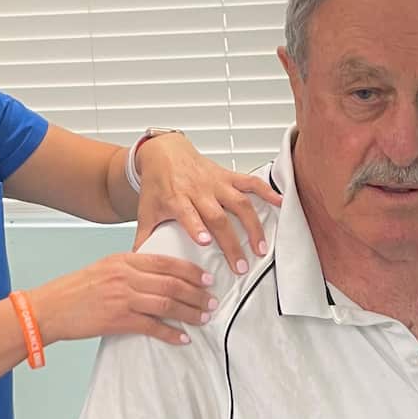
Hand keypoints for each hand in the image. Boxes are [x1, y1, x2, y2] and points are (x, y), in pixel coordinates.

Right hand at [29, 254, 217, 348]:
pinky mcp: (119, 320)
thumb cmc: (74, 290)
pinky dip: (171, 333)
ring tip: (203, 318)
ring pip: (167, 304)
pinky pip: (152, 327)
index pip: (166, 262)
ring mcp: (123, 297)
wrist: (49, 308)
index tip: (206, 279)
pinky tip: (182, 338)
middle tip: (212, 301)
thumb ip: (130, 269)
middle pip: (172, 283)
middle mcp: (126, 276)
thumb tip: (156, 277)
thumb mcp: (104, 268)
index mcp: (124, 260)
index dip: (191, 271)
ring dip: (190, 312)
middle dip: (197, 293)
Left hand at [133, 133, 280, 275]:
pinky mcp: (228, 176)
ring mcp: (216, 183)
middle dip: (231, 242)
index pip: (187, 213)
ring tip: (262, 247)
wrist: (164, 153)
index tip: (206, 242)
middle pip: (218, 217)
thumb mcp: (146, 211)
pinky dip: (266, 191)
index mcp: (176, 198)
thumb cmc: (157, 185)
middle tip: (241, 265)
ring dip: (253, 225)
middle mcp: (198, 190)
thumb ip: (144, 238)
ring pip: (239, 203)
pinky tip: (280, 203)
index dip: (196, 226)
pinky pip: (250, 182)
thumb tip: (137, 262)